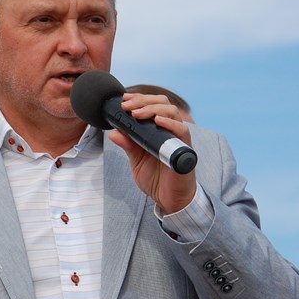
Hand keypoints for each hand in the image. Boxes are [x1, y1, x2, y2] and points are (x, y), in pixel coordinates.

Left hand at [107, 92, 196, 213]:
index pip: (153, 104)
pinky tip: (158, 121)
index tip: (124, 99)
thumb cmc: (156, 179)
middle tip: (127, 106)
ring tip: (137, 114)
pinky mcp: (185, 150)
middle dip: (143, 100)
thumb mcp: (136, 160)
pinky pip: (182, 131)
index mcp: (159, 130)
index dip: (139, 98)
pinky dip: (170, 123)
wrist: (169, 200)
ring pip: (172, 112)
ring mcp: (179, 139)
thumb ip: (128, 145)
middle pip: (163, 103)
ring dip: (153, 109)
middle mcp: (171, 130)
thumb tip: (113, 132)